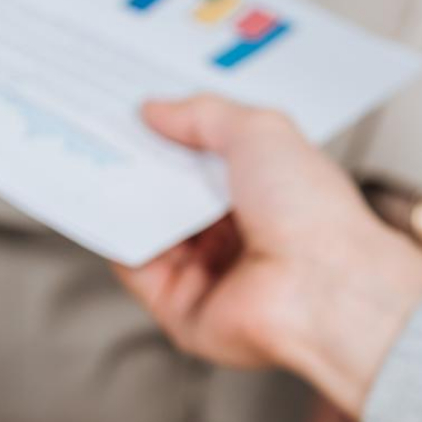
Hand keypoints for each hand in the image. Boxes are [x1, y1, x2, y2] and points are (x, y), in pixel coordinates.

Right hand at [120, 96, 421, 417]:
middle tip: (105, 134)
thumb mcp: (259, 132)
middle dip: (140, 167)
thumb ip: (204, 116)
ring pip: (149, 233)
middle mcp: (236, 238)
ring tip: (100, 162)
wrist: (322, 284)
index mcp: (262, 196)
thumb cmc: (312, 213)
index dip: (172, 137)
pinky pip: (138, 272)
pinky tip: (112, 209)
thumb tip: (156, 109)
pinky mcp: (183, 311)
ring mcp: (209, 275)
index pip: (205, 164)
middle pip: (171, 198)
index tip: (138, 114)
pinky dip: (120, 242)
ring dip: (126, 200)